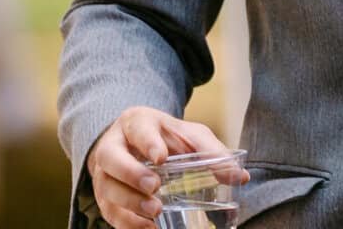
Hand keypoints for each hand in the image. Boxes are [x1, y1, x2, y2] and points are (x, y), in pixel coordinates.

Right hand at [86, 106, 247, 228]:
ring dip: (129, 202)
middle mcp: (113, 146)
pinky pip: (108, 211)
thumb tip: (239, 176)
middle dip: (131, 173)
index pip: (138, 129)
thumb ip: (212, 152)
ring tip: (154, 211)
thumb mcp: (189, 136)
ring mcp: (104, 172)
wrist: (135, 144)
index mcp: (136, 124)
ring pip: (106, 187)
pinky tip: (146, 227)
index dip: (147, 142)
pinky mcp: (103, 196)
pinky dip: (126, 223)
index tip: (161, 157)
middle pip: (111, 158)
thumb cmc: (165, 138)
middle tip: (154, 187)